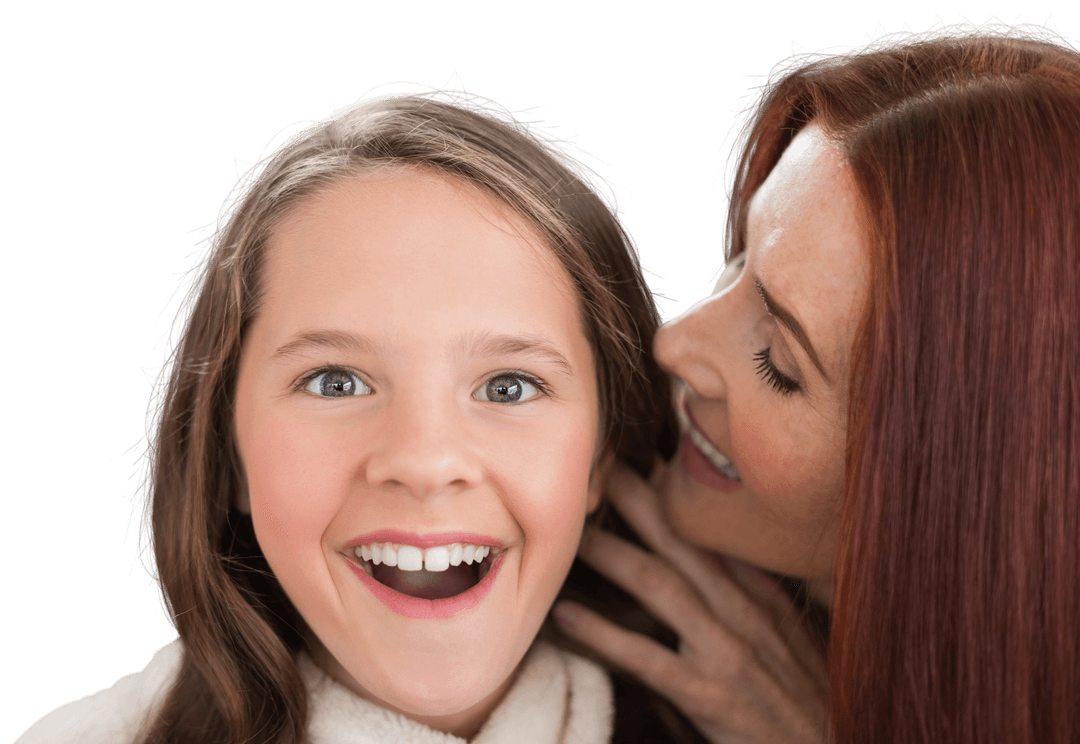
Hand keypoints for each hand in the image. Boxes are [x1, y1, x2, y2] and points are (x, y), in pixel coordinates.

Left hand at [554, 459, 829, 742]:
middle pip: (680, 543)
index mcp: (762, 596)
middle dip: (637, 500)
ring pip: (659, 586)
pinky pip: (645, 657)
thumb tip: (722, 557)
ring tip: (572, 530)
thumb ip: (757, 596)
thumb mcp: (793, 639)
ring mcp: (726, 651)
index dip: (673, 495)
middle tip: (598, 465)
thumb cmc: (808, 702)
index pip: (711, 533)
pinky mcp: (708, 695)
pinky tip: (567, 616)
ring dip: (612, 553)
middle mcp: (744, 612)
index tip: (639, 460)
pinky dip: (603, 634)